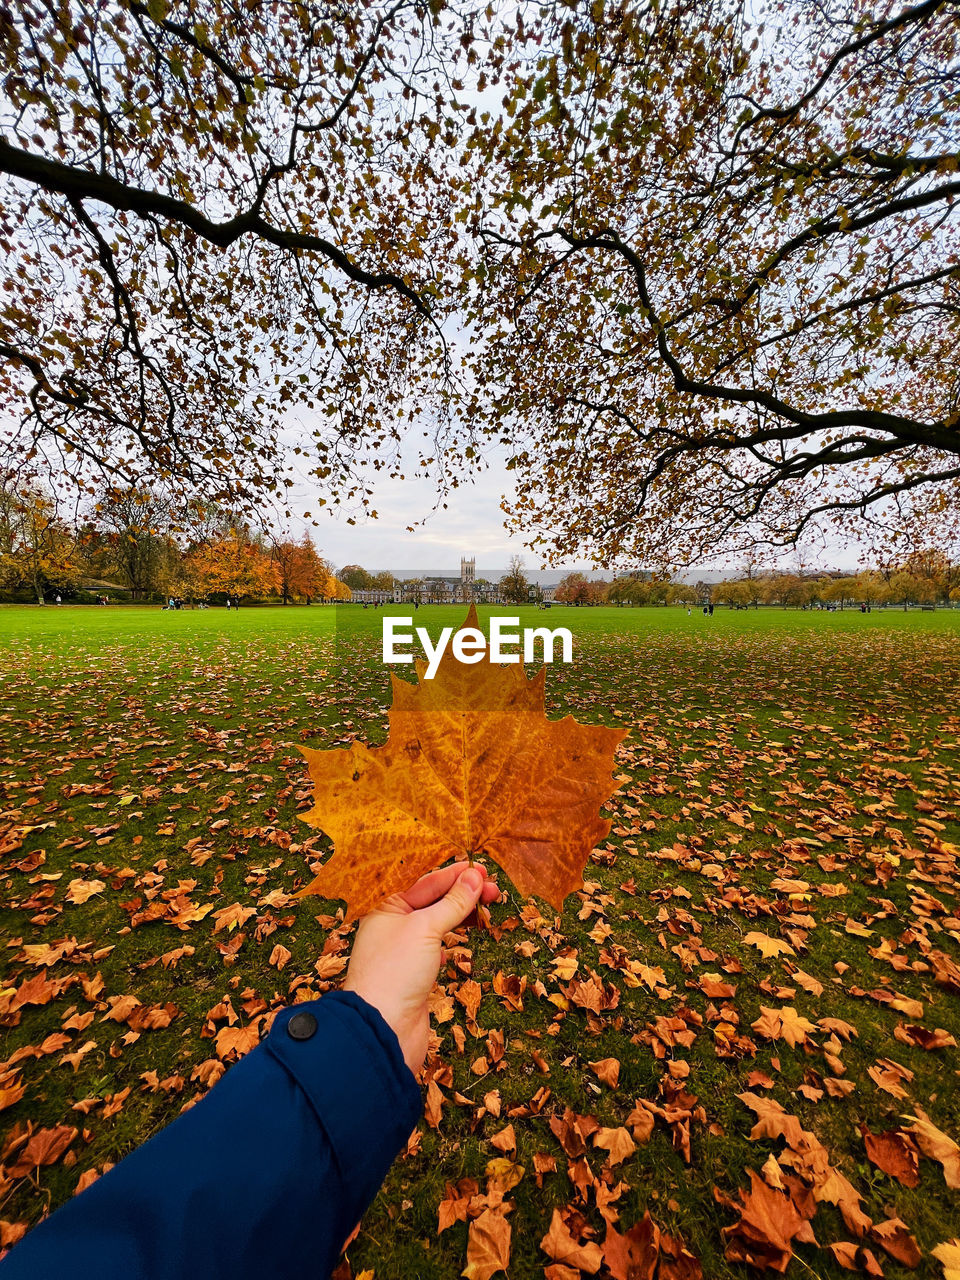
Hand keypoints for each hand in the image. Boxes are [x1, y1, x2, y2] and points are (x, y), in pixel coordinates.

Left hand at [343, 862, 499, 1074]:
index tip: (482, 870)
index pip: (426, 884)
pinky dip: (451, 942)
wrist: (383, 1029)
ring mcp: (404, 953)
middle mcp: (393, 928)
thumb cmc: (395, 973)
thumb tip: (473, 878)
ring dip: (461, 916)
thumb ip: (452, 903)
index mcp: (387, 910)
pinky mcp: (415, 976)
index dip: (455, 875)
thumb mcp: (426, 928)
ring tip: (486, 909)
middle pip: (433, 903)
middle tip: (493, 890)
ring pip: (437, 926)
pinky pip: (437, 950)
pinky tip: (462, 941)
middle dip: (463, 894)